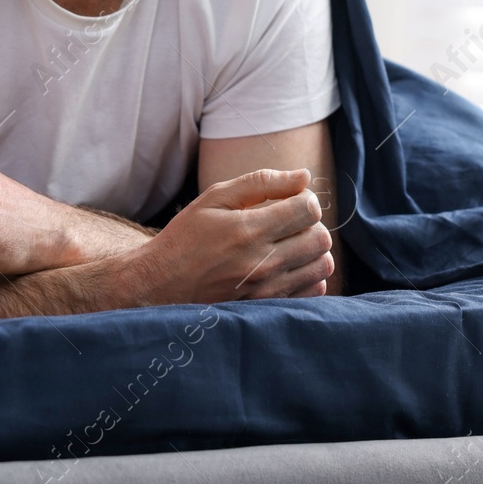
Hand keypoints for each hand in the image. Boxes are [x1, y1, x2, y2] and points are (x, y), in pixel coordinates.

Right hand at [128, 169, 332, 303]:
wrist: (161, 284)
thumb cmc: (187, 236)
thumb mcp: (215, 198)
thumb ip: (261, 182)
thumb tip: (304, 176)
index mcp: (249, 230)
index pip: (309, 209)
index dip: (304, 198)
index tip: (289, 201)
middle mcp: (263, 262)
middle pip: (320, 237)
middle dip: (310, 224)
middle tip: (289, 222)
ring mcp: (268, 289)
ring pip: (322, 265)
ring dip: (312, 250)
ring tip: (289, 244)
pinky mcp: (269, 307)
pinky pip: (314, 290)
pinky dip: (308, 274)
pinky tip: (287, 266)